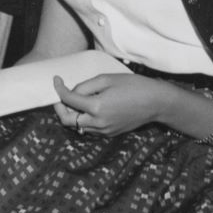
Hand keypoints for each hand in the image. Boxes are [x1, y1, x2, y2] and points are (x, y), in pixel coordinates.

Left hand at [53, 74, 170, 136]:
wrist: (155, 102)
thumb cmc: (132, 86)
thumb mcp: (106, 79)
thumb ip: (85, 86)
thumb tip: (71, 92)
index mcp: (97, 107)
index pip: (68, 99)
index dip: (58, 88)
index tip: (56, 79)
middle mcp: (99, 123)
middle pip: (67, 121)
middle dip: (59, 108)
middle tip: (60, 96)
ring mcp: (105, 130)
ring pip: (77, 127)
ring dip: (71, 114)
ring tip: (73, 100)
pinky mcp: (111, 133)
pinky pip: (89, 129)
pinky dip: (83, 120)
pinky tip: (87, 108)